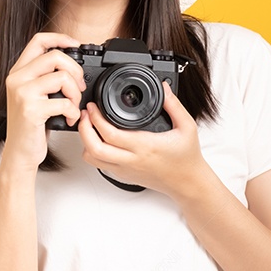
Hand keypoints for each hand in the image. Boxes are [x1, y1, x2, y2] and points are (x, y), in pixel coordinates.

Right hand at [0, 32, 86, 174]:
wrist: (19, 152)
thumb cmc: (30, 125)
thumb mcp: (33, 95)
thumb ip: (45, 77)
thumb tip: (72, 64)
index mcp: (18, 72)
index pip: (38, 40)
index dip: (60, 38)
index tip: (76, 45)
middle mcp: (17, 79)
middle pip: (55, 56)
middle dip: (75, 71)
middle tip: (79, 88)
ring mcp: (22, 94)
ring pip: (62, 77)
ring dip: (76, 94)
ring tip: (73, 106)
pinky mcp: (31, 110)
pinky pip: (64, 102)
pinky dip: (73, 112)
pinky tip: (69, 119)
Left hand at [76, 81, 207, 197]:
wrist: (187, 182)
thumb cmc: (186, 157)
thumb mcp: (187, 127)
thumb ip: (174, 105)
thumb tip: (164, 87)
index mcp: (145, 146)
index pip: (110, 134)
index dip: (96, 118)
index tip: (93, 106)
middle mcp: (131, 160)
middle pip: (94, 148)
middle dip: (84, 129)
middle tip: (85, 114)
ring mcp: (125, 170)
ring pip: (93, 159)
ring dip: (86, 141)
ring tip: (89, 126)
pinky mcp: (123, 176)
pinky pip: (100, 164)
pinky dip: (93, 151)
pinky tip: (100, 139)